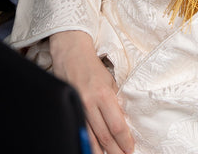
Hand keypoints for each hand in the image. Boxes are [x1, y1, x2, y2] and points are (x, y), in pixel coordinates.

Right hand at [49, 31, 133, 153]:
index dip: (124, 141)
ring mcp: (76, 106)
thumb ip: (115, 103)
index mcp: (104, 95)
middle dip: (114, 151)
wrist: (70, 52)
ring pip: (89, 138)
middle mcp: (89, 103)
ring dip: (99, 152)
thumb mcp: (110, 82)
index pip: (116, 126)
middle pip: (104, 136)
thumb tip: (122, 125)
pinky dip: (85, 142)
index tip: (130, 149)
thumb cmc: (93, 67)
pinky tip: (91, 149)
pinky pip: (77, 130)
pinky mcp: (67, 107)